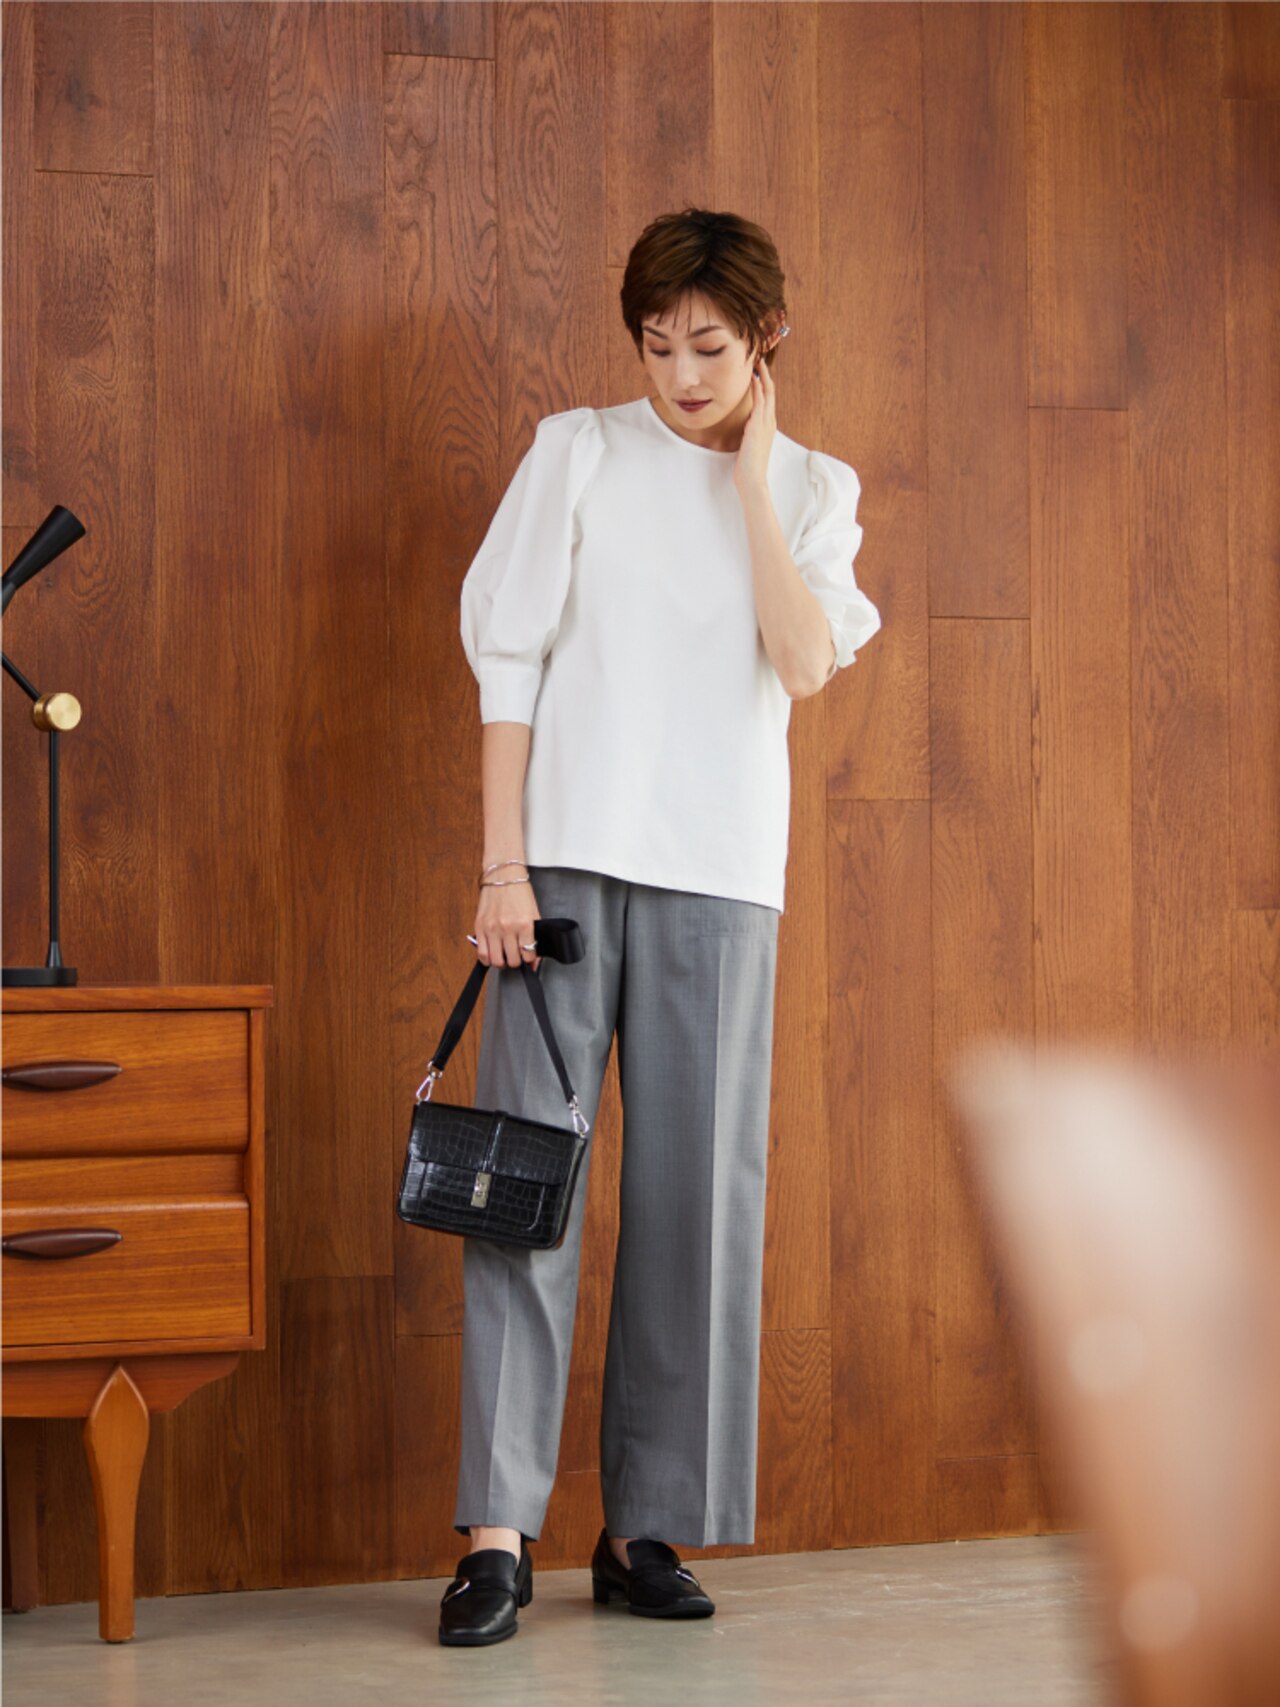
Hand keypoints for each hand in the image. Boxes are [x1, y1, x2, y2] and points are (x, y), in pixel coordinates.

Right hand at [473, 876, 541, 969]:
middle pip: (512, 961)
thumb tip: (533, 962)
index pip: (528, 954)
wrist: (503, 876)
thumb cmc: (519, 893)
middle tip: (517, 955)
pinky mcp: (479, 927)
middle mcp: (507, 927)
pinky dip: (487, 959)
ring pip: (496, 961)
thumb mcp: (533, 914)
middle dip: (516, 961)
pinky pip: (481, 954)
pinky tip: (492, 955)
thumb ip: (534, 938)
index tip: (528, 956)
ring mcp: (492, 928)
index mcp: (524, 924)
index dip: (530, 959)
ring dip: (501, 962)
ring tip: (504, 955)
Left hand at [734, 351, 776, 495]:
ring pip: (767, 393)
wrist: (752, 480)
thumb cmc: (748, 466)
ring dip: (762, 376)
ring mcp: (765, 423)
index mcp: (767, 426)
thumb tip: (743, 426)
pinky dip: (757, 388)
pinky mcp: (758, 426)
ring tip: (757, 361)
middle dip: (765, 374)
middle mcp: (769, 422)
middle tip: (759, 357)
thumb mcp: (748, 445)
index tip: (757, 371)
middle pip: (770, 391)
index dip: (764, 383)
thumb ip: (748, 433)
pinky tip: (752, 378)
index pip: (768, 399)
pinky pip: (760, 402)